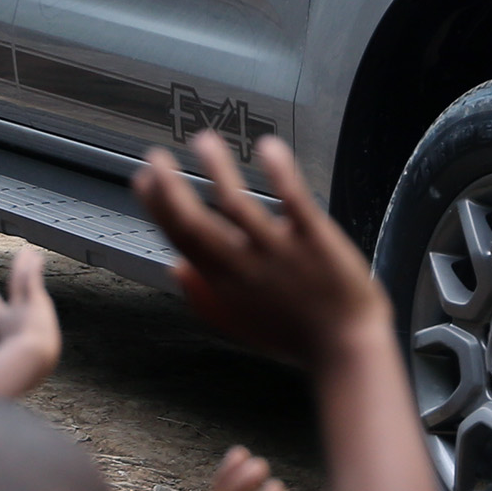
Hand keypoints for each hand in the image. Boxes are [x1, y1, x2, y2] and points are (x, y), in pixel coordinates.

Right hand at [0, 245, 57, 369]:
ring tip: (23, 253)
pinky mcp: (34, 300)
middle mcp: (4, 322)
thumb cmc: (15, 373)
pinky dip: (31, 266)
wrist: (26, 361)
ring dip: (20, 267)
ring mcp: (18, 309)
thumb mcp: (2, 379)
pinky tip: (33, 255)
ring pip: (18, 282)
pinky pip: (31, 278)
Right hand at [133, 134, 384, 367]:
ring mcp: (278, 251)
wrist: (347, 349)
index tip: (144, 180)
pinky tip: (267, 148)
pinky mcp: (314, 240)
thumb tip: (174, 268)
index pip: (180, 239)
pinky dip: (279, 173)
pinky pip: (292, 201)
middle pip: (195, 223)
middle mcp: (244, 266)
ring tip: (204, 141)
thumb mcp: (238, 324)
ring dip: (217, 170)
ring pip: (237, 205)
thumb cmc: (295, 337)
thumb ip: (202, 296)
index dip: (157, 207)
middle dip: (168, 187)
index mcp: (224, 283)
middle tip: (155, 157)